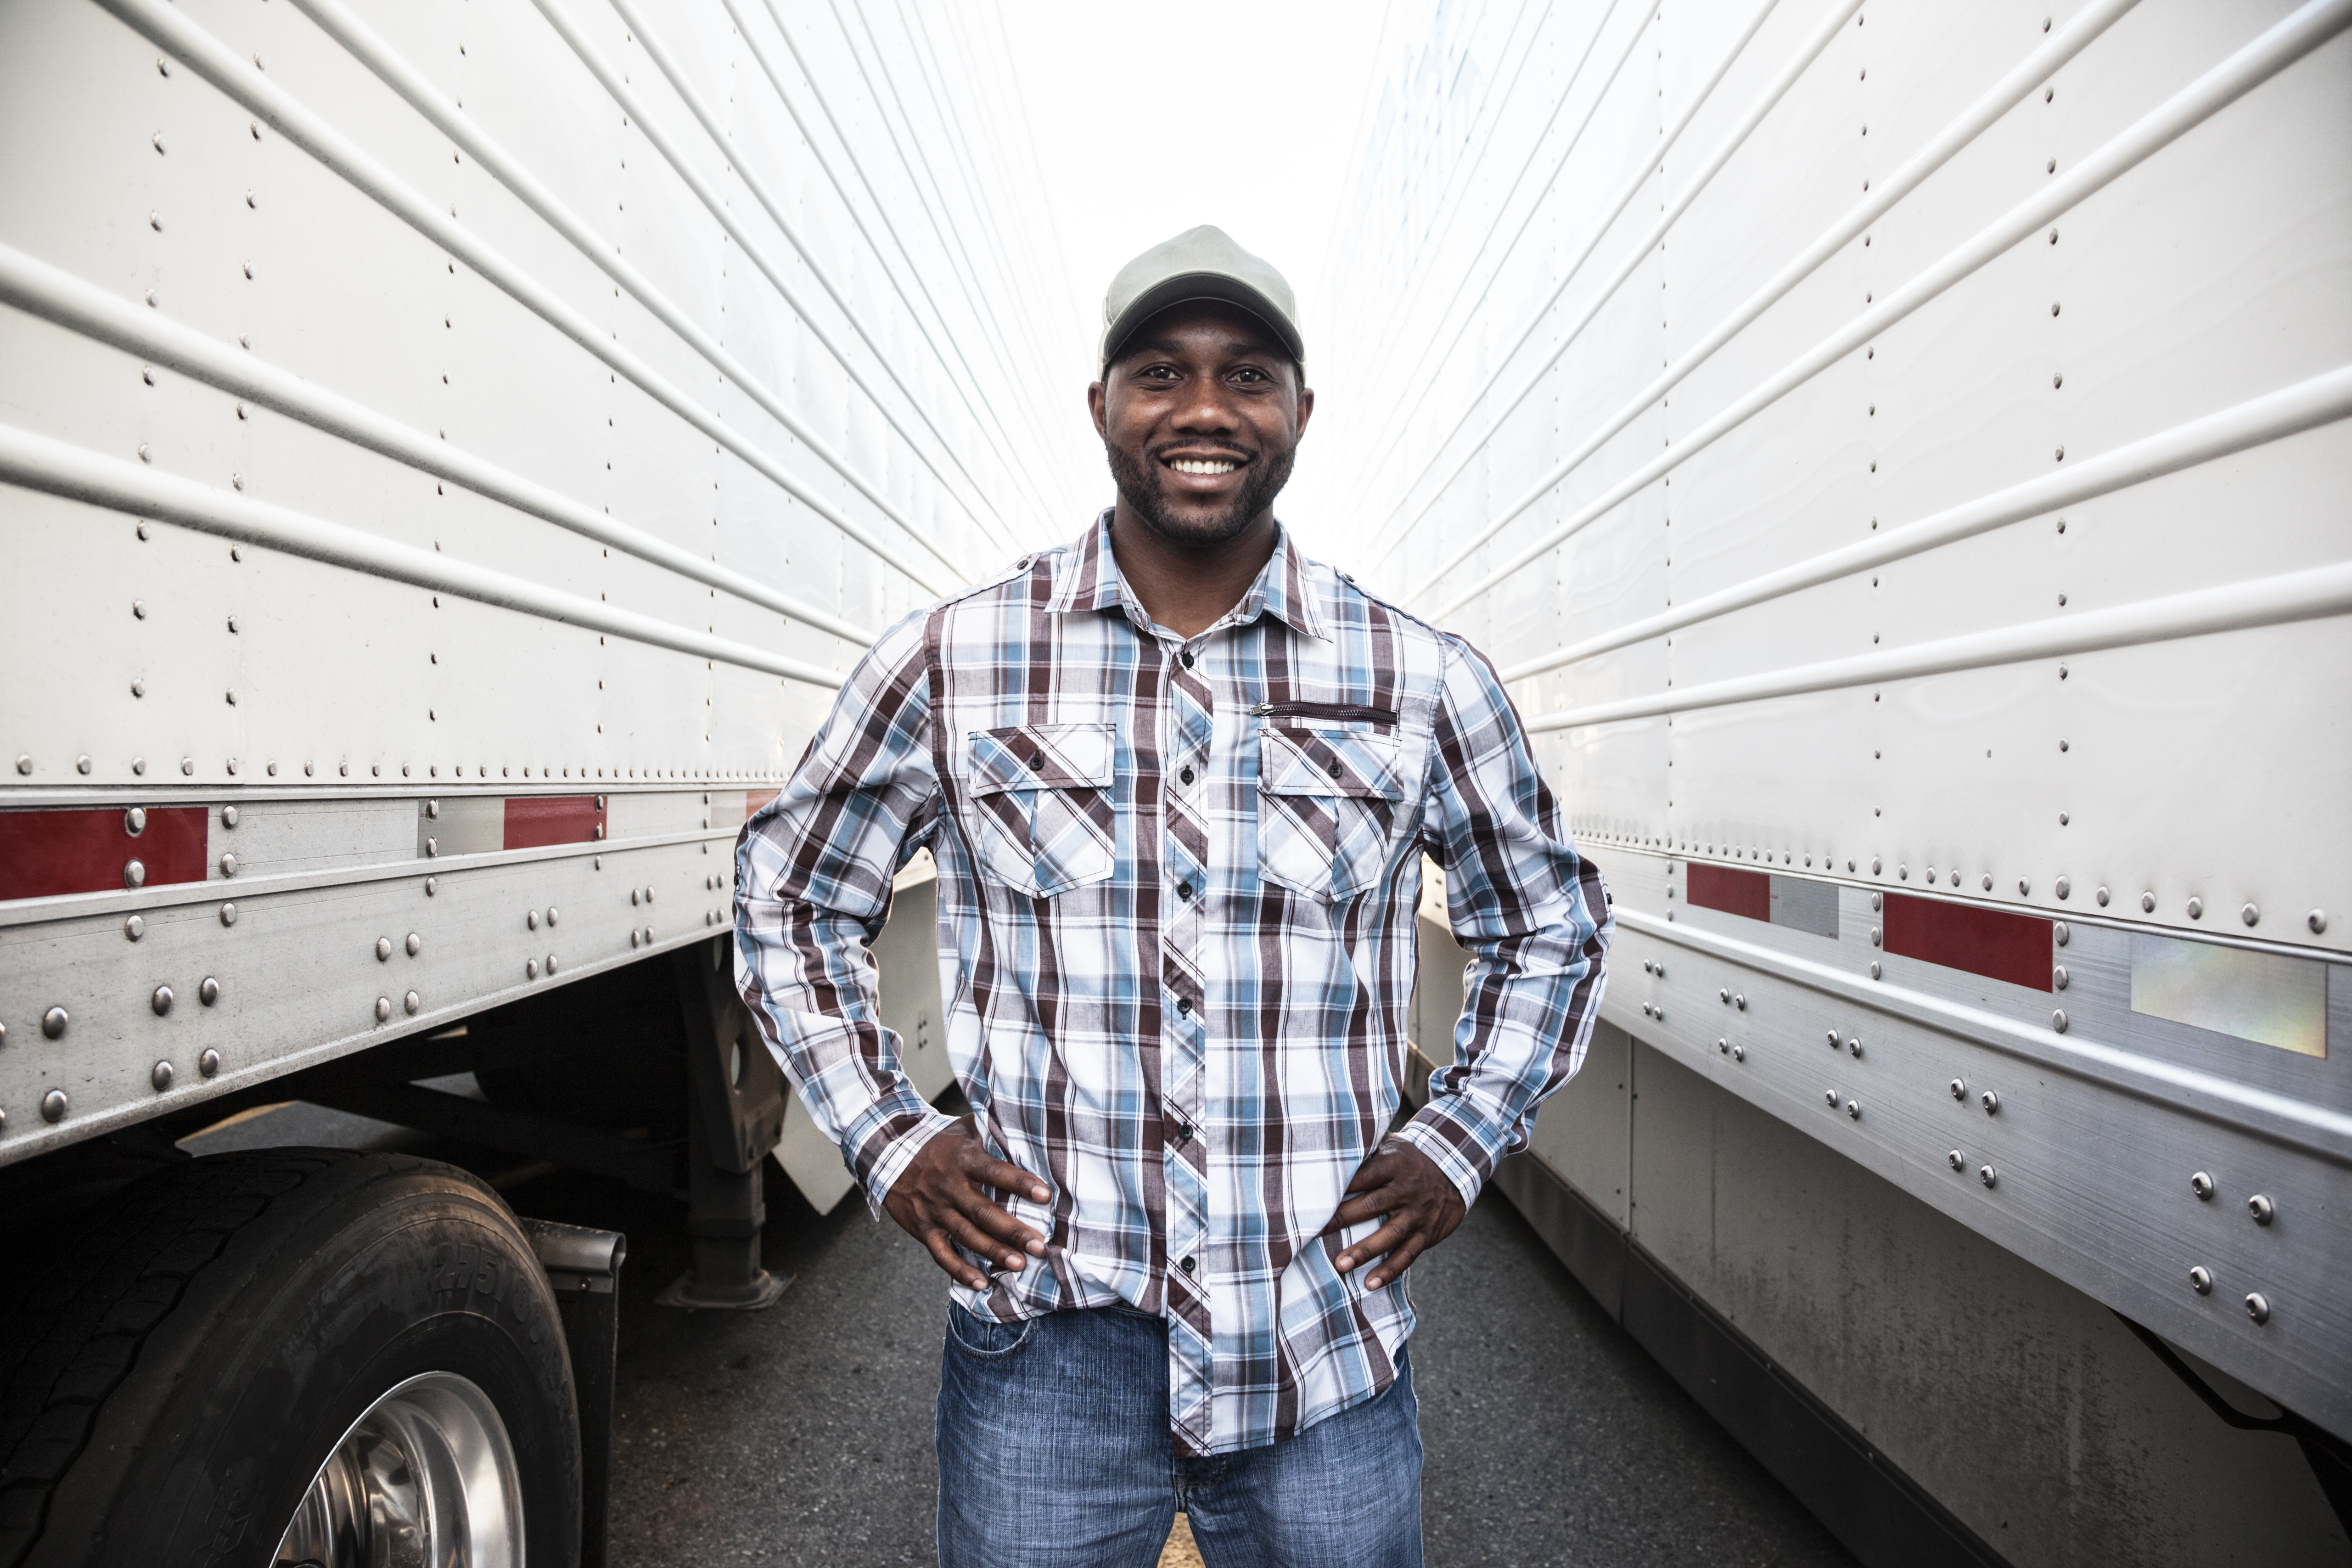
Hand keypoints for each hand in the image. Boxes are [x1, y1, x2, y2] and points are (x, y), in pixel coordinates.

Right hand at [884, 1117, 1050, 1290]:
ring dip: (993, 1252)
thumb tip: (1027, 1130)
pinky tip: (981, 1283)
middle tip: (1039, 1246)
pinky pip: (941, 1254)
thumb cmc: (938, 1142)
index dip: (1020, 1183)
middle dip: (1012, 1231)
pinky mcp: (922, 1229)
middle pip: (983, 1212)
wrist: (888, 1154)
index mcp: (962, 1159)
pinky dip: (960, 1271)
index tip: (1046, 1195)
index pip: (994, 1172)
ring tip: (1019, 1265)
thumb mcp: (963, 1129)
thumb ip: (991, 1132)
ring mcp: (934, 1210)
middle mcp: (948, 1186)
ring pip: (966, 1236)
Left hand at [1322, 1137, 1465, 1289]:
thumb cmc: (1408, 1158)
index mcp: (1393, 1164)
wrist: (1454, 1168)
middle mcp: (1405, 1189)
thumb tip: (1326, 1145)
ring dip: (1365, 1251)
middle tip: (1314, 1232)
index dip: (1338, 1186)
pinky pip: (1407, 1255)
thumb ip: (1365, 1148)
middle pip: (1371, 1205)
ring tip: (1341, 1265)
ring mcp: (1416, 1214)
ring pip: (1389, 1234)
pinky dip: (1390, 1270)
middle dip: (1343, 1219)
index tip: (1312, 1197)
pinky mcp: (1426, 1233)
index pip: (1362, 1175)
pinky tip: (1370, 1284)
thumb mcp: (1391, 1145)